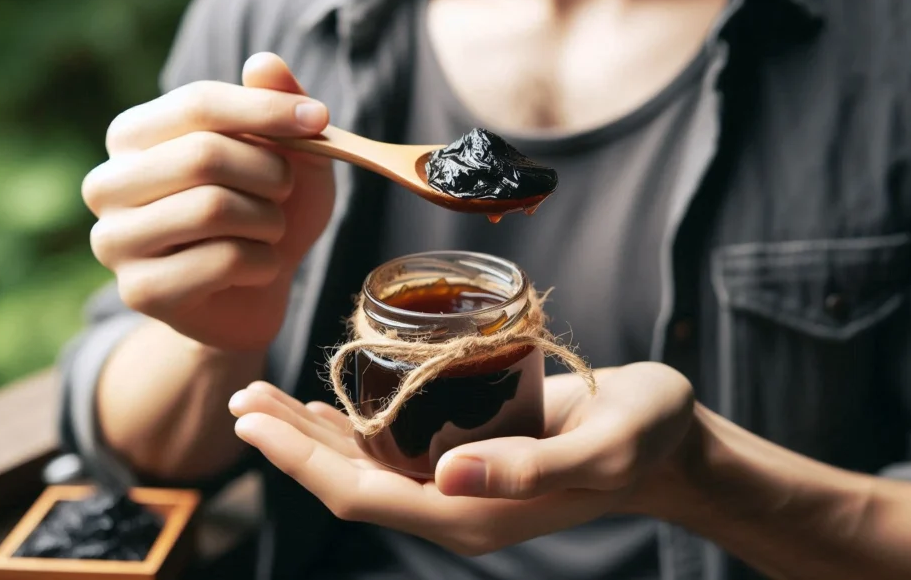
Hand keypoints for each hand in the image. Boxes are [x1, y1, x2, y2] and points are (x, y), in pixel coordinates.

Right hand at [83, 53, 334, 349]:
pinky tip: (258, 268)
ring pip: (212, 209)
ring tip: (270, 230)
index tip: (319, 119)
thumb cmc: (264, 212)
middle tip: (285, 192)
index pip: (197, 104)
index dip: (265, 110)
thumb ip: (275, 105)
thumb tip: (264, 64)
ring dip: (268, 220)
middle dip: (269, 173)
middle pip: (202, 155)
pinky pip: (223, 261)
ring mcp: (114, 242)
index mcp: (132, 136)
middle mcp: (107, 184)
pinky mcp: (139, 292)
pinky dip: (264, 262)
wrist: (256, 293)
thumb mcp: (286, 155)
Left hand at [229, 362, 696, 554]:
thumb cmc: (645, 435)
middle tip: (243, 399)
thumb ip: (530, 469)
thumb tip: (446, 476)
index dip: (301, 461)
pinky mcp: (468, 453)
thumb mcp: (603, 447)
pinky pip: (393, 447)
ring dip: (311, 434)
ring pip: (365, 464)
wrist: (667, 439)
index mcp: (475, 512)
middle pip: (350, 481)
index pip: (363, 494)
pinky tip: (328, 403)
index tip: (254, 420)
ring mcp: (459, 481)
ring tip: (264, 398)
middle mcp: (456, 502)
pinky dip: (353, 425)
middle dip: (291, 445)